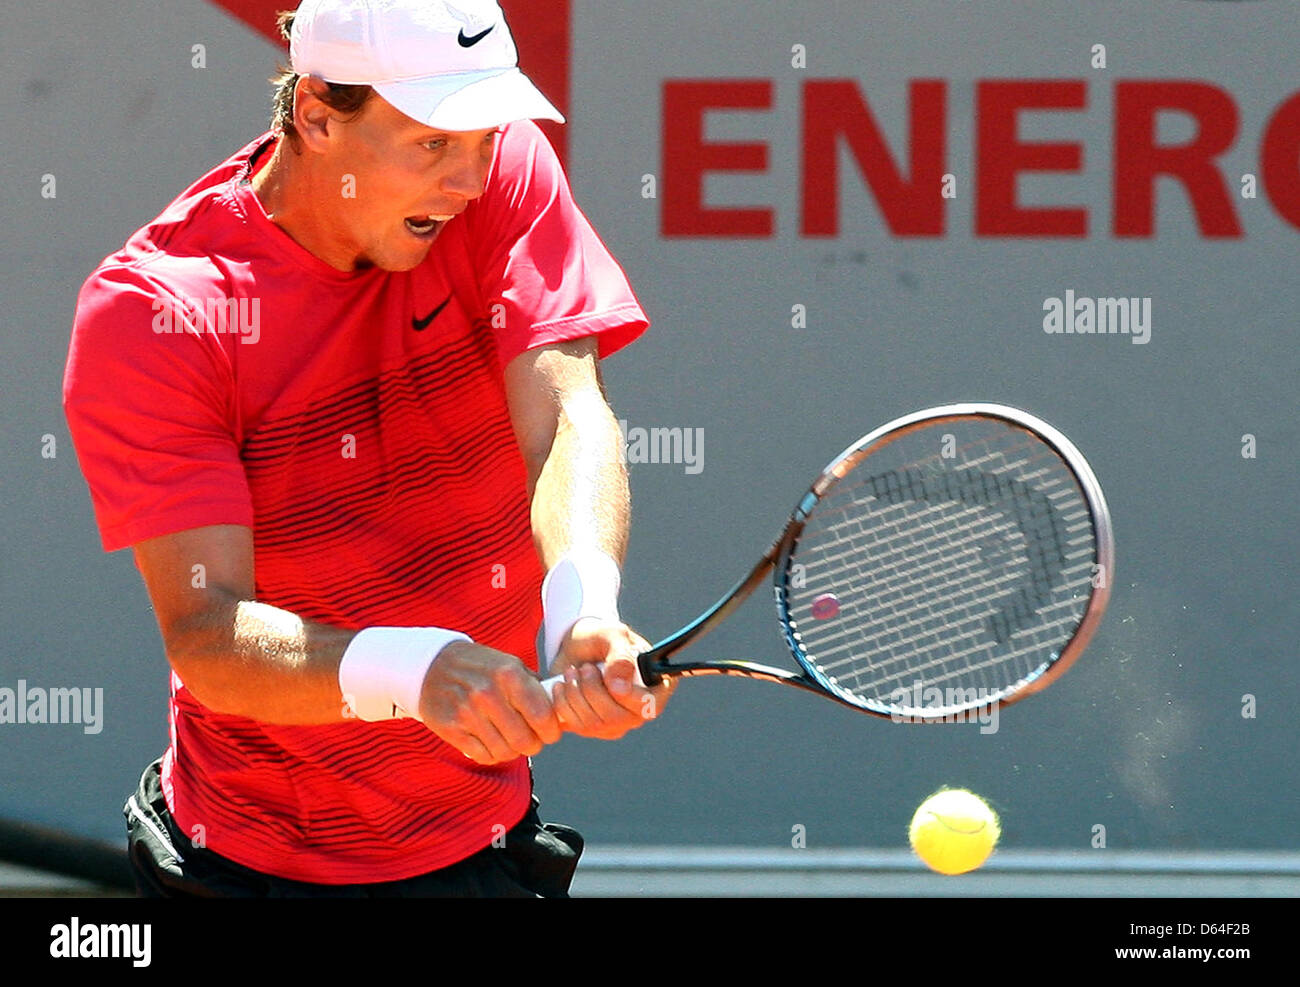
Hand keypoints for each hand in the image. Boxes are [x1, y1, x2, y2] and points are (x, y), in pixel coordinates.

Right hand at [418, 641, 561, 764]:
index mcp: (509, 675)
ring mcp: (467, 713)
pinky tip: (491, 741)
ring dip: (512, 750)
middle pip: (525, 741)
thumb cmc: (481, 666)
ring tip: (509, 739)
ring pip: (505, 752)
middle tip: (531, 740)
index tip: (550, 733)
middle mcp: (488, 694)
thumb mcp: (510, 664)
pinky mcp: (451, 729)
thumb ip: (535, 687)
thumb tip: (562, 710)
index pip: (542, 717)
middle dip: (533, 745)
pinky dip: (491, 754)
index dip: (551, 731)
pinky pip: (483, 756)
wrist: (433, 665)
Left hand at [547, 618, 673, 739]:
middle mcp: (639, 710)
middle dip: (592, 689)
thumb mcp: (612, 635)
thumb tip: (619, 688)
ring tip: (572, 671)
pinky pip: (576, 726)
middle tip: (584, 667)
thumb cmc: (600, 638)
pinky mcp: (592, 729)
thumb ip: (620, 656)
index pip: (648, 706)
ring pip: (594, 724)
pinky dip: (563, 702)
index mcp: (656, 687)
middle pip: (617, 718)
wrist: (575, 646)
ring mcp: (616, 723)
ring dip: (575, 693)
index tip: (602, 673)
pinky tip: (563, 685)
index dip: (625, 695)